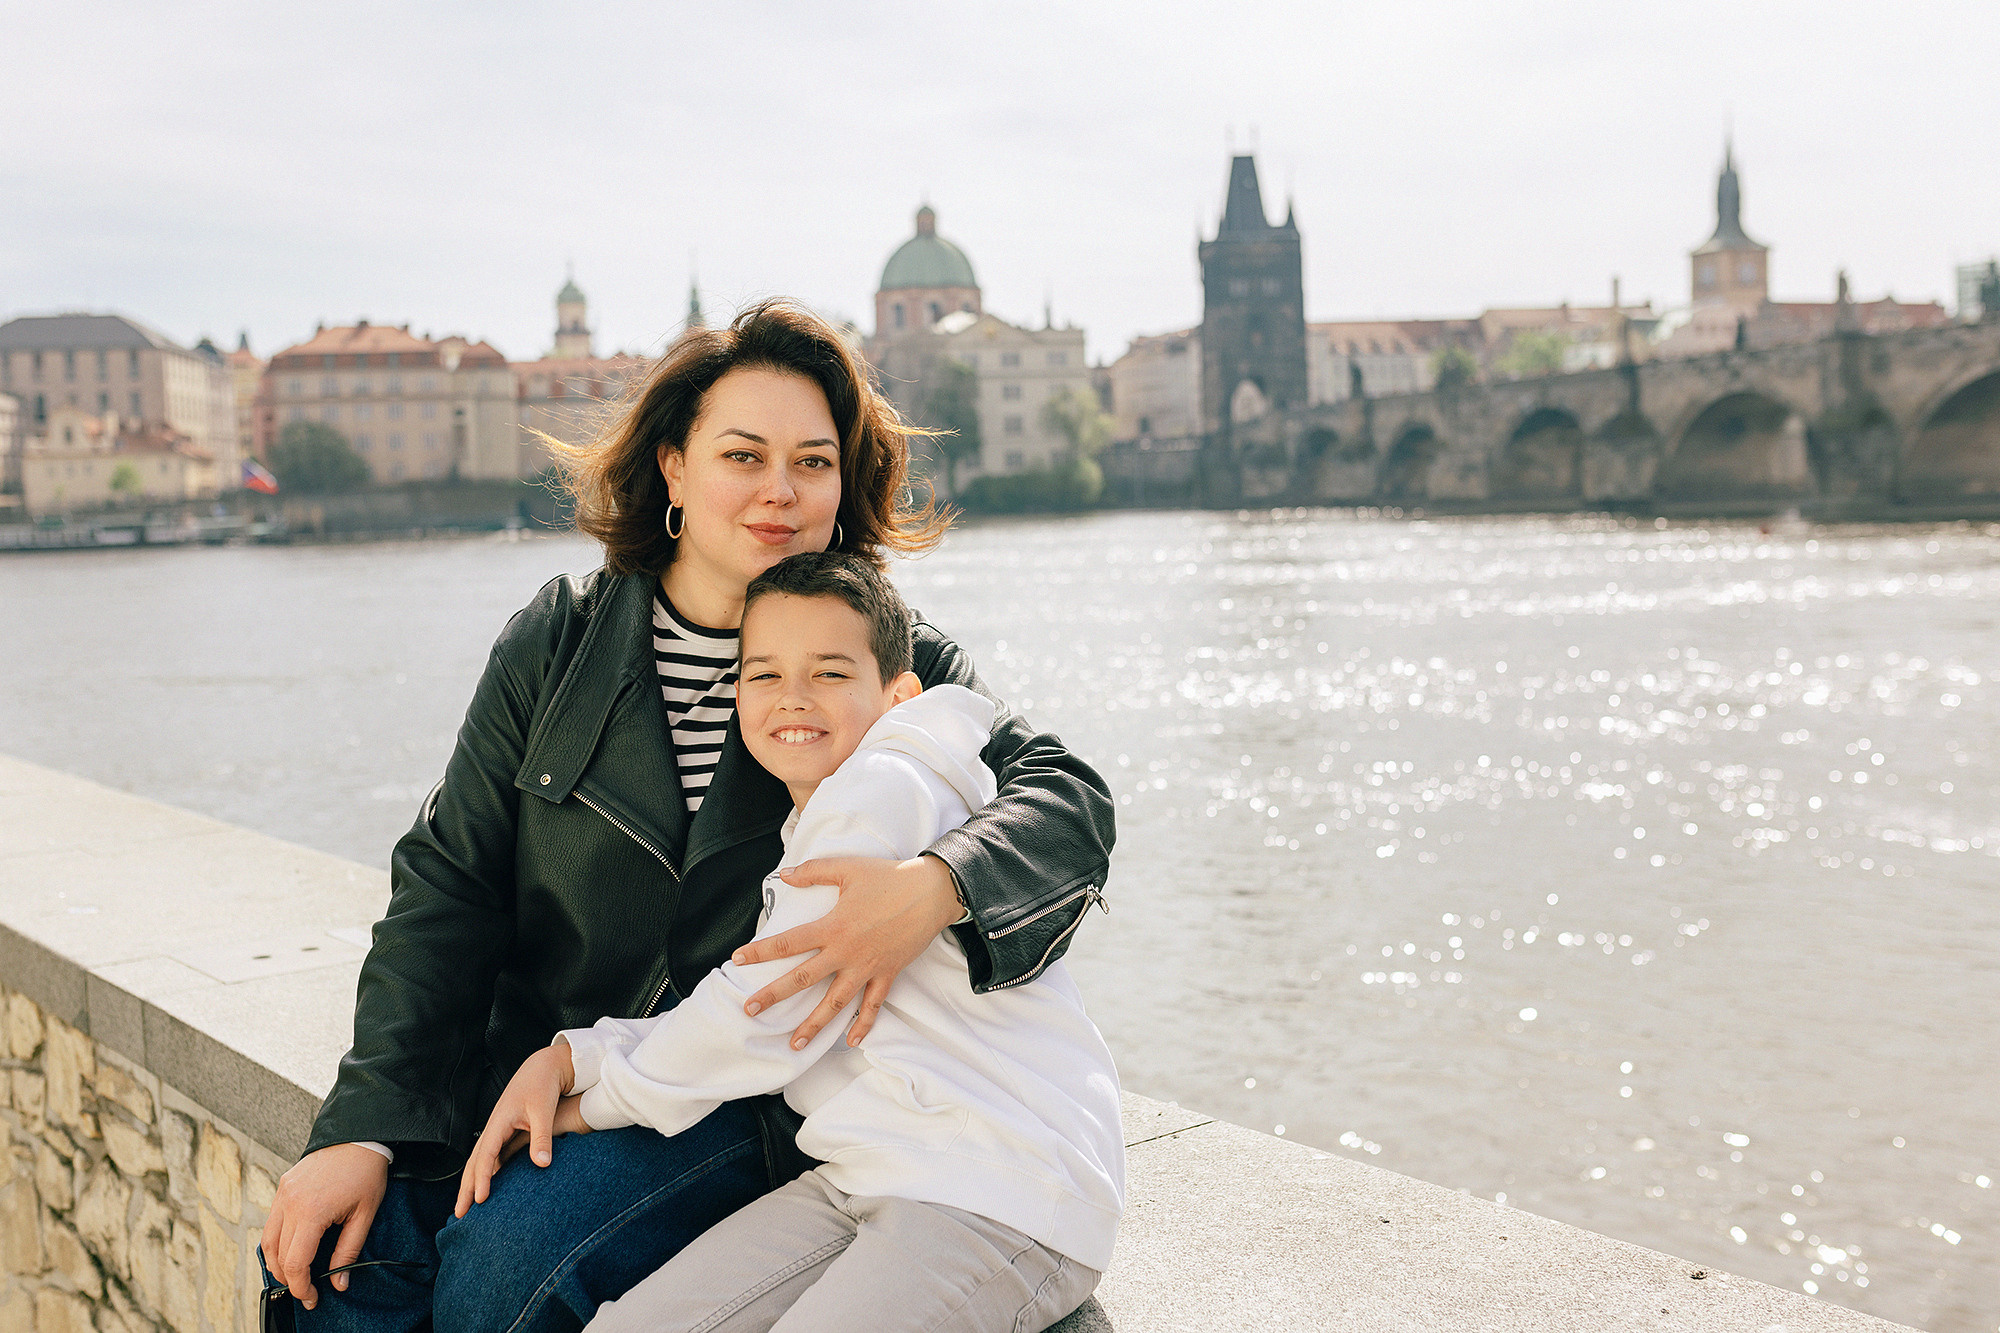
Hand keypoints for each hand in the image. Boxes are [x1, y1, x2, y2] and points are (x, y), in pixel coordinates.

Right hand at [260, 1142, 389, 1309]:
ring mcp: (283, 1194)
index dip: (301, 1286)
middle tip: (305, 1290)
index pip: (295, 1262)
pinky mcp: (282, 1187)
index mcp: (311, 1211)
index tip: (311, 1297)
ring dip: (277, 1263)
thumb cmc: (365, 1172)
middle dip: (288, 1279)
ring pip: (267, 1240)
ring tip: (295, 1275)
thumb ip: (348, 1251)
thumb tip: (338, 1282)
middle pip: (277, 1255)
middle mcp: (290, 1203)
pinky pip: (271, 1222)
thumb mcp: (364, 1215)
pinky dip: (276, 1241)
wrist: (358, 1135)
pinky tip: (291, 1249)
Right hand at [455, 1044, 577, 1217]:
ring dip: (471, 1182)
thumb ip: (542, 1137)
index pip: (485, 1156)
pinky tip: (486, 1187)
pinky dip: (484, 1172)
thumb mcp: (543, 1111)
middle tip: (460, 1214)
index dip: (481, 1179)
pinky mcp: (505, 1130)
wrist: (544, 1066)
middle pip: (474, 1162)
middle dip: (466, 1188)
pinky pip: (490, 1156)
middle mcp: (494, 1127)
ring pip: (479, 1160)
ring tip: (466, 1206)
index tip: (479, 1201)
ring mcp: (498, 1129)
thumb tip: (543, 1165)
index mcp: (499, 1122)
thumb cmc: (543, 1085)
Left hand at [732, 855, 960, 1049]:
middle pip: (804, 979)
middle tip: (750, 1011)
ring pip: (835, 1003)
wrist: (932, 892)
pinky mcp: (887, 974)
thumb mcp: (848, 868)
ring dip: (813, 1024)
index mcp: (833, 926)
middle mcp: (846, 952)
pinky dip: (863, 1024)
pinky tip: (851, 1041)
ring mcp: (867, 967)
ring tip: (795, 1043)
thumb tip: (783, 876)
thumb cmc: (889, 877)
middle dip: (774, 996)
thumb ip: (813, 872)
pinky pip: (873, 1005)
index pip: (788, 943)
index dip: (760, 952)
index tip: (737, 960)